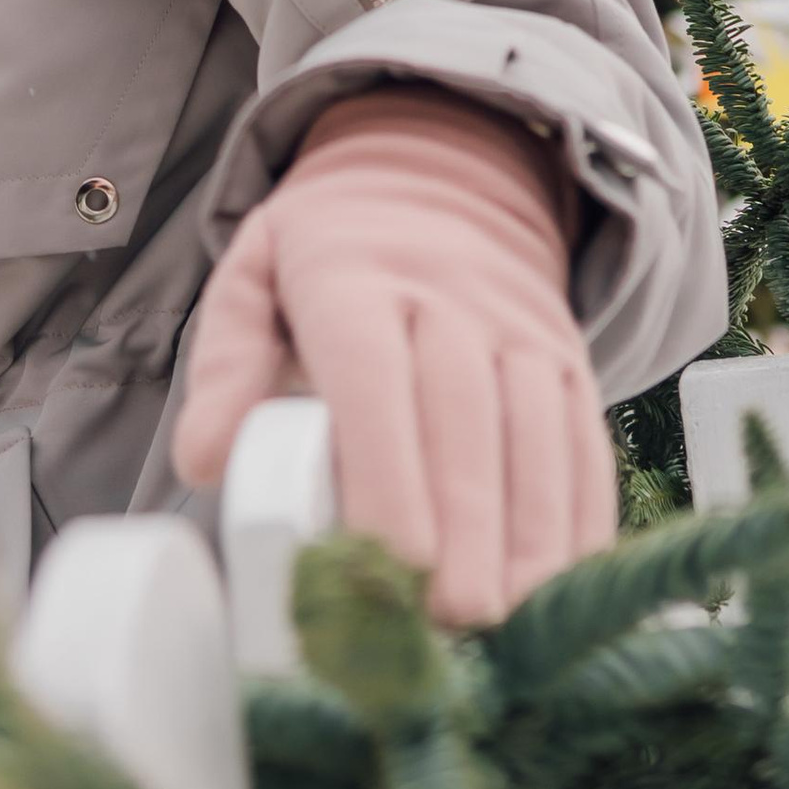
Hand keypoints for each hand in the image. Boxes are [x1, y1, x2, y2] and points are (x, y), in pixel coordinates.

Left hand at [172, 85, 616, 625]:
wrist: (437, 165)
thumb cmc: (329, 251)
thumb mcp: (255, 276)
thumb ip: (226, 365)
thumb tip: (204, 460)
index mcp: (354, 279)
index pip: (374, 378)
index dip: (386, 474)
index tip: (388, 565)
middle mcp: (449, 297)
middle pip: (463, 420)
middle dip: (462, 530)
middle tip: (449, 623)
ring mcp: (519, 326)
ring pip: (535, 435)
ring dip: (527, 537)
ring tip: (505, 623)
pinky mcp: (567, 355)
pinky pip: (584, 439)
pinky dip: (580, 517)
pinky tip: (560, 586)